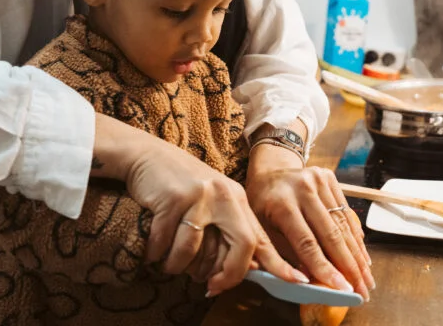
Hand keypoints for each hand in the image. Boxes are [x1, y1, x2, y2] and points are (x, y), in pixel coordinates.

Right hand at [91, 113, 306, 295]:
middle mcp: (225, 196)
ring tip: (169, 264)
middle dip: (228, 276)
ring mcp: (200, 197)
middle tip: (210, 288)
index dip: (278, 263)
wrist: (147, 155)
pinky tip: (153, 250)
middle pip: (242, 246)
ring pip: (195, 252)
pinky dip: (156, 253)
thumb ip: (230, 231)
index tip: (295, 280)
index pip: (262, 238)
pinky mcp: (173, 199)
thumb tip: (250, 269)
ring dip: (177, 266)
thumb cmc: (179, 185)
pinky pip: (165, 243)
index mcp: (237, 199)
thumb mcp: (212, 202)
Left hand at [246, 143, 374, 300]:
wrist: (268, 171)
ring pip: (343, 225)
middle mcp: (303, 188)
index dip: (325, 268)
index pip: (307, 242)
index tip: (341, 289)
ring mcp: (318, 180)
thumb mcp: (260, 231)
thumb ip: (281, 256)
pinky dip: (355, 238)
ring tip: (367, 280)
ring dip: (357, 255)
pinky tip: (363, 258)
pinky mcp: (330, 178)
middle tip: (362, 291)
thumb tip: (308, 282)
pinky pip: (346, 213)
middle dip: (349, 267)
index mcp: (281, 203)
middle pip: (331, 234)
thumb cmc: (261, 207)